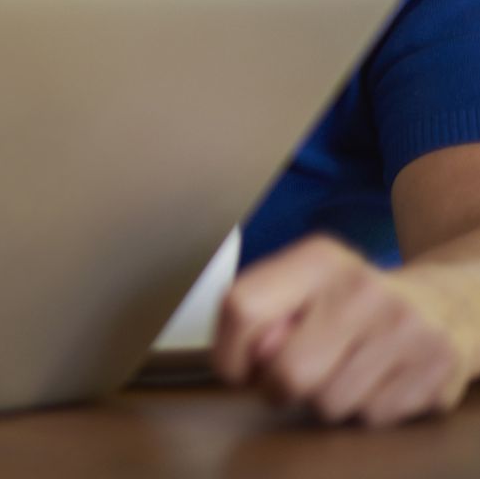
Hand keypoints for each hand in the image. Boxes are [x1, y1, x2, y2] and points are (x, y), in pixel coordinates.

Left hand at [212, 234, 476, 425]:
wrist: (449, 302)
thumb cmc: (355, 300)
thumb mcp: (306, 283)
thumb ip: (263, 311)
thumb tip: (246, 361)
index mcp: (319, 259)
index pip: (243, 307)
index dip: (227, 352)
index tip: (234, 370)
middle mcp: (363, 291)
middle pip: (287, 371)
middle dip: (277, 388)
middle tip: (287, 379)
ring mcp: (405, 332)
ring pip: (329, 404)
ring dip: (324, 399)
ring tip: (341, 372)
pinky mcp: (435, 371)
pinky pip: (371, 417)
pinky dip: (365, 408)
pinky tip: (377, 380)